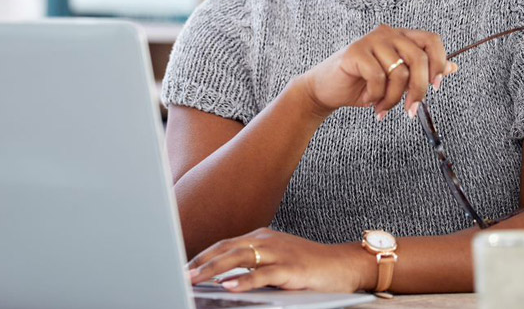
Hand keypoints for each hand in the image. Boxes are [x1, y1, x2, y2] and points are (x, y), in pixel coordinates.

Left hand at [187, 228, 370, 292]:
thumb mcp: (277, 259)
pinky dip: (245, 280)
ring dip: (213, 269)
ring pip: (239, 258)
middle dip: (200, 262)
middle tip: (180, 274)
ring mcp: (279, 252)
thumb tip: (225, 278)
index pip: (224, 245)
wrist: (343, 264)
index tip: (183, 267)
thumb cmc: (309, 265)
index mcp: (261, 237)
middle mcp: (266, 240)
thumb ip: (253, 264)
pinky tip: (230, 286)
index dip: (203, 256)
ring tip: (194, 279)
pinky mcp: (291, 268)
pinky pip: (263, 274)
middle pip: (226, 249)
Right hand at [295, 24, 457, 119]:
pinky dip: (376, 95)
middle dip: (418, 89)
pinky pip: (378, 77)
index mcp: (400, 37)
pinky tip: (369, 100)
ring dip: (394, 98)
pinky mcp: (355, 52)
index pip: (432, 40)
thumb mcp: (397, 80)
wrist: (326, 90)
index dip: (438, 62)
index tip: (436, 86)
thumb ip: (421, 72)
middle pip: (419, 58)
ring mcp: (370, 41)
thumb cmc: (362, 84)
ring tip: (383, 107)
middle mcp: (387, 33)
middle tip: (411, 110)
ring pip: (399, 72)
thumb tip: (452, 68)